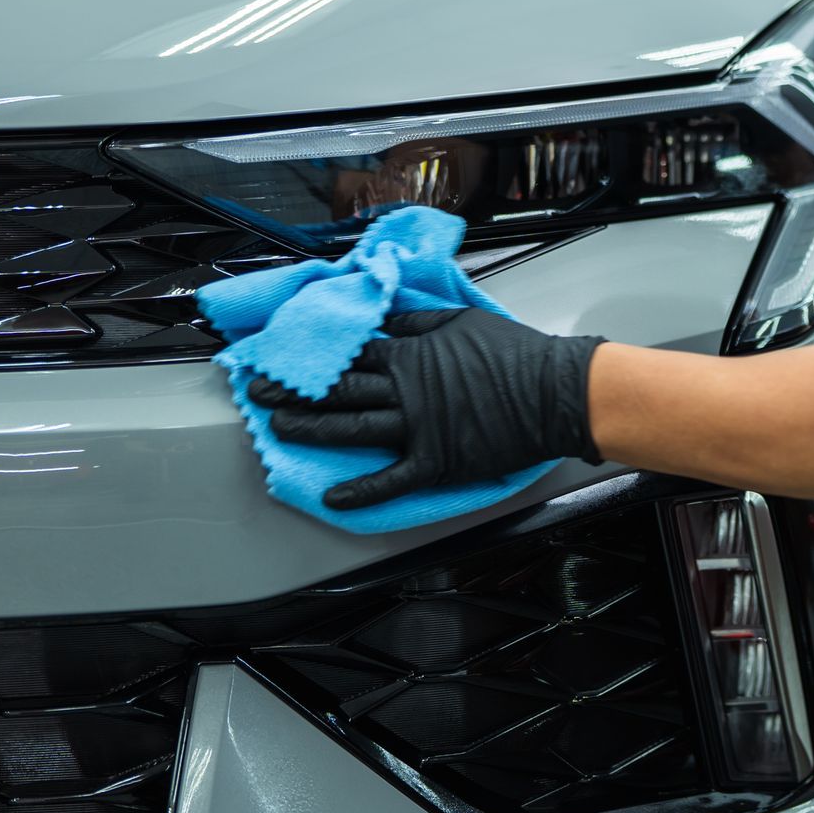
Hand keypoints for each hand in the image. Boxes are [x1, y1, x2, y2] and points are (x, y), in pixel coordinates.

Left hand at [250, 308, 603, 509]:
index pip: (350, 353)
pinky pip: (391, 479)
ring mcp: (419, 428)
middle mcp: (407, 391)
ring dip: (313, 430)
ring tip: (279, 428)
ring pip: (355, 429)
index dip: (313, 355)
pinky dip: (361, 490)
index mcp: (411, 354)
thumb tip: (383, 316)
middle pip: (340, 390)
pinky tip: (332, 496)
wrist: (553, 392)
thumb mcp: (463, 320)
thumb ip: (417, 319)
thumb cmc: (514, 353)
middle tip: (260, 392)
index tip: (281, 356)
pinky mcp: (436, 461)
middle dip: (295, 390)